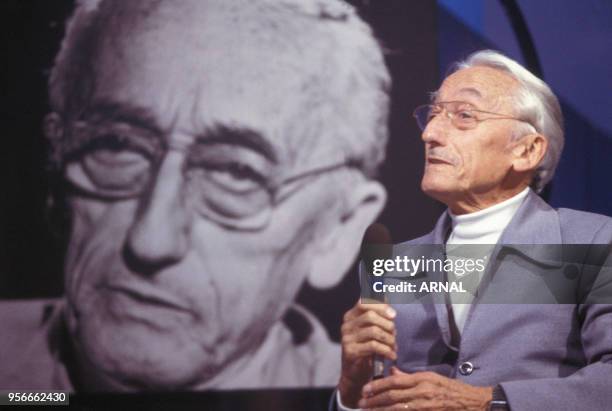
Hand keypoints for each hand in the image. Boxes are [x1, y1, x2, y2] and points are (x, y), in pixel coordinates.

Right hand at [338, 300, 396, 407]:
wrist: (354, 375)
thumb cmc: (366, 349)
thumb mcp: (371, 331)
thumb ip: (377, 316)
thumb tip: (387, 297)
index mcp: (351, 316)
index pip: (363, 302)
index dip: (380, 306)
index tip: (393, 315)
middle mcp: (346, 325)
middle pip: (370, 316)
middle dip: (387, 324)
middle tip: (395, 334)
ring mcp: (347, 338)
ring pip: (373, 331)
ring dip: (389, 339)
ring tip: (394, 346)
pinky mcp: (350, 351)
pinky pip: (373, 346)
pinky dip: (386, 350)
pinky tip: (392, 355)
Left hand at [358, 367, 492, 410]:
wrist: (472, 403)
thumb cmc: (451, 389)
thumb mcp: (431, 377)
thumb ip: (409, 377)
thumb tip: (392, 372)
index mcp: (422, 379)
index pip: (394, 382)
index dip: (378, 385)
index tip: (366, 389)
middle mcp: (423, 392)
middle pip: (393, 397)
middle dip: (375, 400)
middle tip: (362, 403)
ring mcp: (426, 406)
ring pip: (397, 409)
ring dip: (381, 410)